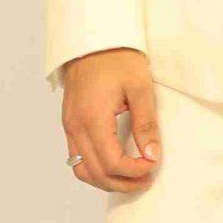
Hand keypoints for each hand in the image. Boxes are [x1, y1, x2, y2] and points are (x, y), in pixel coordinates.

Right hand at [61, 47, 161, 191]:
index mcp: (92, 117)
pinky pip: (77, 158)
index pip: (111, 162)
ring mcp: (69, 126)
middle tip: (147, 178)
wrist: (93, 40)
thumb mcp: (140, 88)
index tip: (153, 164)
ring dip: (108, 180)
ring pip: (82, 170)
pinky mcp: (69, 124)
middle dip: (123, 183)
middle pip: (95, 173)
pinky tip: (116, 165)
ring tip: (133, 176)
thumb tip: (152, 155)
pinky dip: (96, 169)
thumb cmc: (118, 58)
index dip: (134, 171)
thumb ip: (146, 124)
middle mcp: (75, 126)